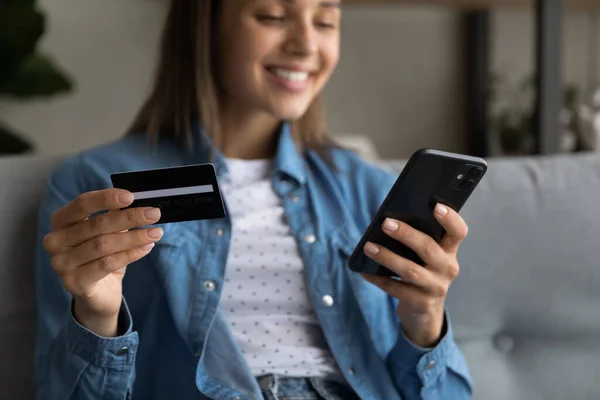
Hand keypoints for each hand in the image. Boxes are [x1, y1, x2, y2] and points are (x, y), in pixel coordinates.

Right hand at [43, 189, 162, 336]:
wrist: (98, 294)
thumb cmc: (102, 255)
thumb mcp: (109, 232)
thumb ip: (117, 215)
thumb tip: (138, 200)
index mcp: (61, 221)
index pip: (82, 204)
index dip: (106, 198)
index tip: (131, 196)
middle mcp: (55, 241)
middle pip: (96, 225)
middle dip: (129, 217)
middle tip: (154, 214)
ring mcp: (62, 263)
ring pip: (103, 245)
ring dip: (134, 237)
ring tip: (155, 232)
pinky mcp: (74, 282)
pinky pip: (106, 264)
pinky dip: (129, 254)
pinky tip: (146, 248)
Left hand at [361, 203, 467, 347]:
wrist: (424, 310)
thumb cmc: (421, 271)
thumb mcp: (425, 256)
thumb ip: (417, 239)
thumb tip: (388, 221)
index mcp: (449, 250)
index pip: (458, 232)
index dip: (451, 219)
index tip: (437, 206)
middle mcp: (447, 268)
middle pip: (429, 248)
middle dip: (406, 234)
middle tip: (386, 223)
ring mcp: (436, 287)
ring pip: (411, 270)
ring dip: (387, 257)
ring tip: (369, 247)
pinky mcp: (421, 303)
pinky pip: (396, 289)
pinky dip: (378, 279)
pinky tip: (363, 271)